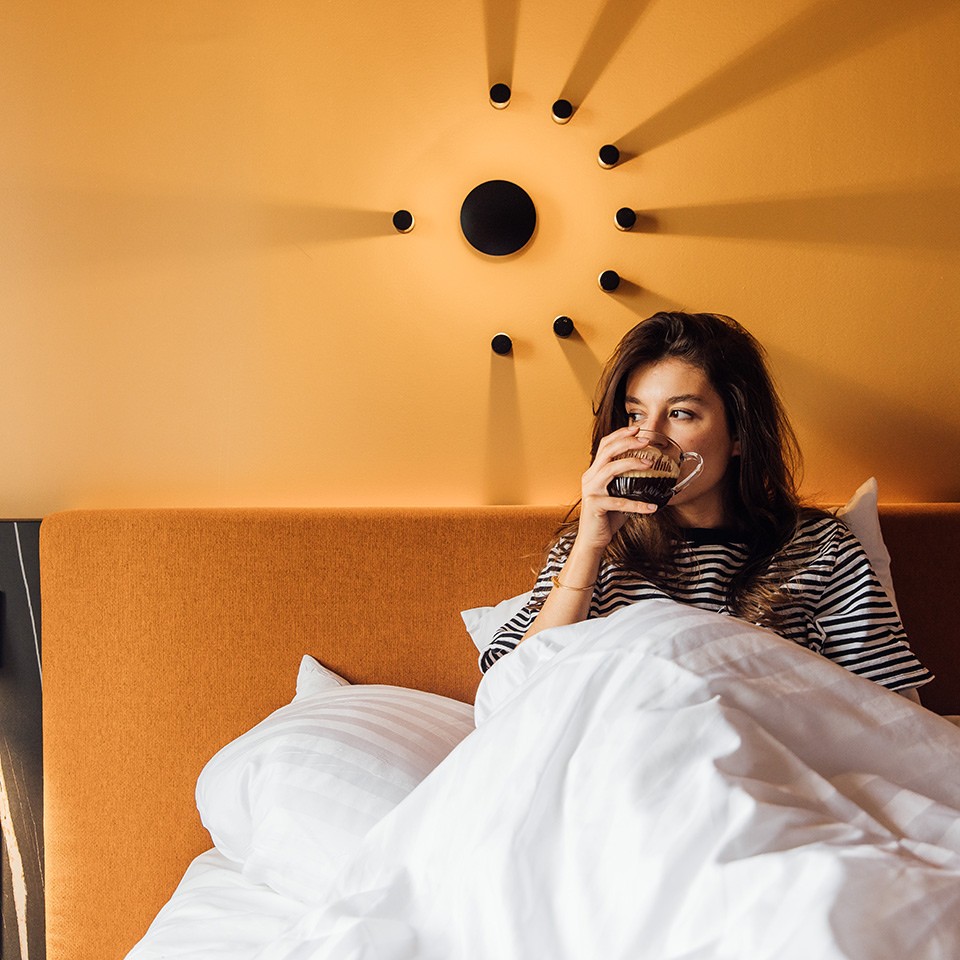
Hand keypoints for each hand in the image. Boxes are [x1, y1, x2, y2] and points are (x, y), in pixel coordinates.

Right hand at [575, 426, 658, 554]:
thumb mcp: (618, 495)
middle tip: (646, 440)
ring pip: (610, 469)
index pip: (605, 445)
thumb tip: (653, 476)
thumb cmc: (607, 517)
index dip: (620, 435)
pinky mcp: (595, 505)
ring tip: (650, 464)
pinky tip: (652, 507)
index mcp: (594, 472)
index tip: (636, 428)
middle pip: (607, 451)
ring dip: (632, 463)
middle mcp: (590, 478)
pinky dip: (637, 505)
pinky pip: (619, 502)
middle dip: (627, 442)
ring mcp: (591, 491)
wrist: (592, 540)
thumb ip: (629, 484)